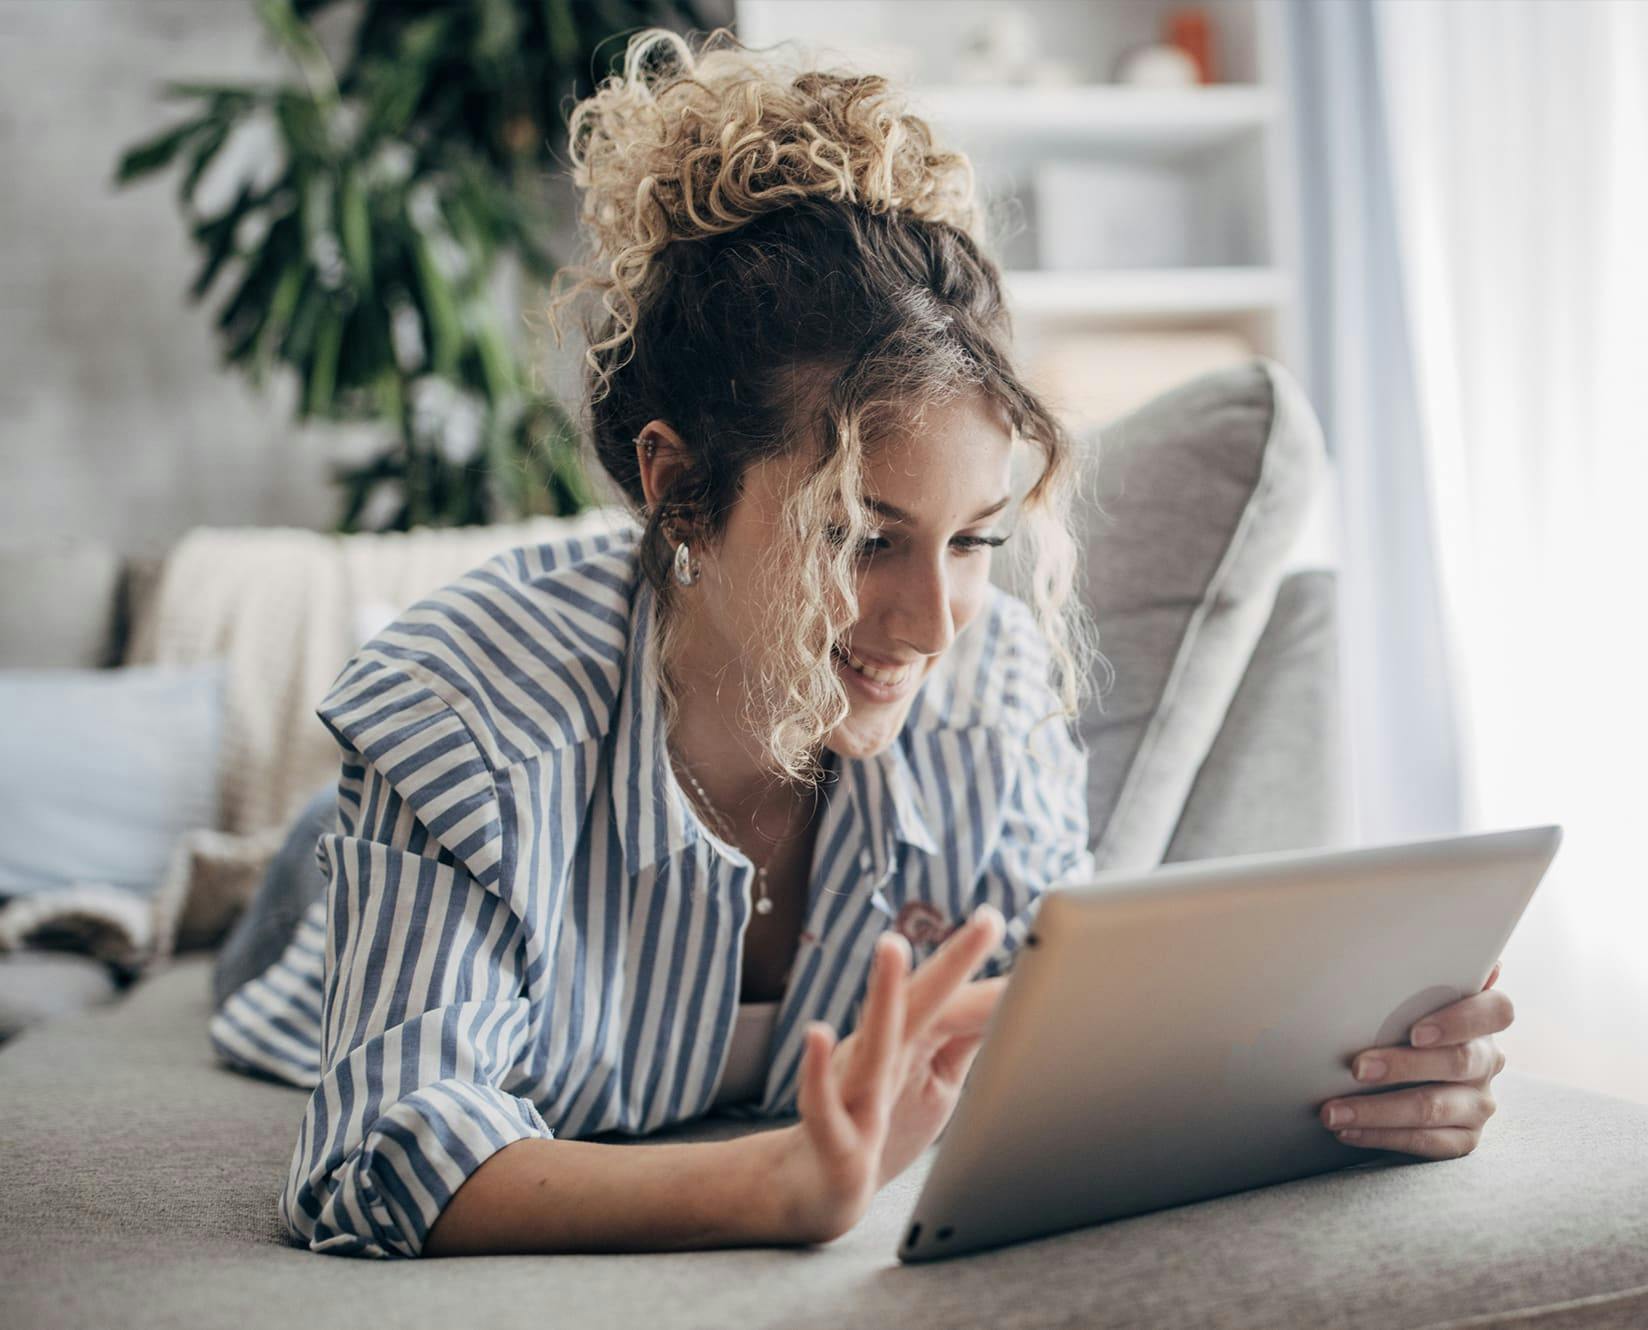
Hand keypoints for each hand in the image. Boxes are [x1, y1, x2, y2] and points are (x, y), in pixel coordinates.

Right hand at [771, 903, 1006, 1243]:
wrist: (821, 1189)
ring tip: (891, 945)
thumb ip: (968, 1033)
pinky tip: (816, 1034)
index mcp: (912, 1039)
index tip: (1013, 926)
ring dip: (882, 992)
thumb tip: (1015, 992)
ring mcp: (855, 1090)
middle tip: (989, 919)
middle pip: (922, 1001)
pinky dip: (817, 1069)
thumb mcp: (938, 1075)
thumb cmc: (885, 1123)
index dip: (987, 970)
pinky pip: (823, 1102)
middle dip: (954, 960)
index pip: (956, 998)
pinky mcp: (835, 1137)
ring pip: (874, 1039)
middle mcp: (882, 1053)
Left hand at [1319, 961, 1512, 1159]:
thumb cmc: (1398, 1018)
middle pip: (1458, 1062)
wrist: (1397, 1073)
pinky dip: (1382, 1137)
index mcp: (1482, 1019)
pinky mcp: (1465, 1138)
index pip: (1497, 1011)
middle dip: (1402, 1066)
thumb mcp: (1406, 994)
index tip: (1415, 1030)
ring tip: (1332, 1111)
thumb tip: (1442, 938)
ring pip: (1435, 1109)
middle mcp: (1488, 1060)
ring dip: (1378, 1110)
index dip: (1460, 1020)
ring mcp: (1480, 1103)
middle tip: (1356, 1067)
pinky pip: (1428, 1144)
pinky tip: (1347, 1130)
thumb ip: (1421, 973)